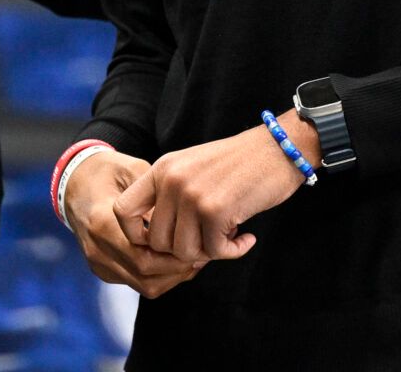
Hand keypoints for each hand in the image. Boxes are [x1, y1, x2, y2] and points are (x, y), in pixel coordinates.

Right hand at [63, 149, 205, 297]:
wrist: (76, 183)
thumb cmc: (107, 172)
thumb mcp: (133, 170)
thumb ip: (155, 196)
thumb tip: (184, 222)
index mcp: (103, 224)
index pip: (144, 258)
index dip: (175, 259)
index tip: (198, 245)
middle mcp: (97, 250)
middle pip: (146, 277)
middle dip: (178, 270)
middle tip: (202, 255)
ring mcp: (98, 263)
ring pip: (143, 285)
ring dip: (171, 276)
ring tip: (193, 258)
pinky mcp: (103, 269)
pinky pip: (136, 282)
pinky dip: (160, 276)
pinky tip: (175, 259)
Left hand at [114, 111, 313, 262]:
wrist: (277, 149)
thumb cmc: (238, 164)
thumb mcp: (193, 168)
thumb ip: (171, 197)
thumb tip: (157, 244)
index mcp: (162, 169)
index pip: (123, 211)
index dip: (135, 235)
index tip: (160, 241)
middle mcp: (172, 181)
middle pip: (158, 242)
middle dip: (184, 250)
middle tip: (209, 242)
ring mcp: (192, 196)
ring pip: (184, 252)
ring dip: (209, 252)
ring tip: (227, 236)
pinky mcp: (216, 211)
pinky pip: (214, 252)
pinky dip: (232, 252)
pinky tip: (245, 238)